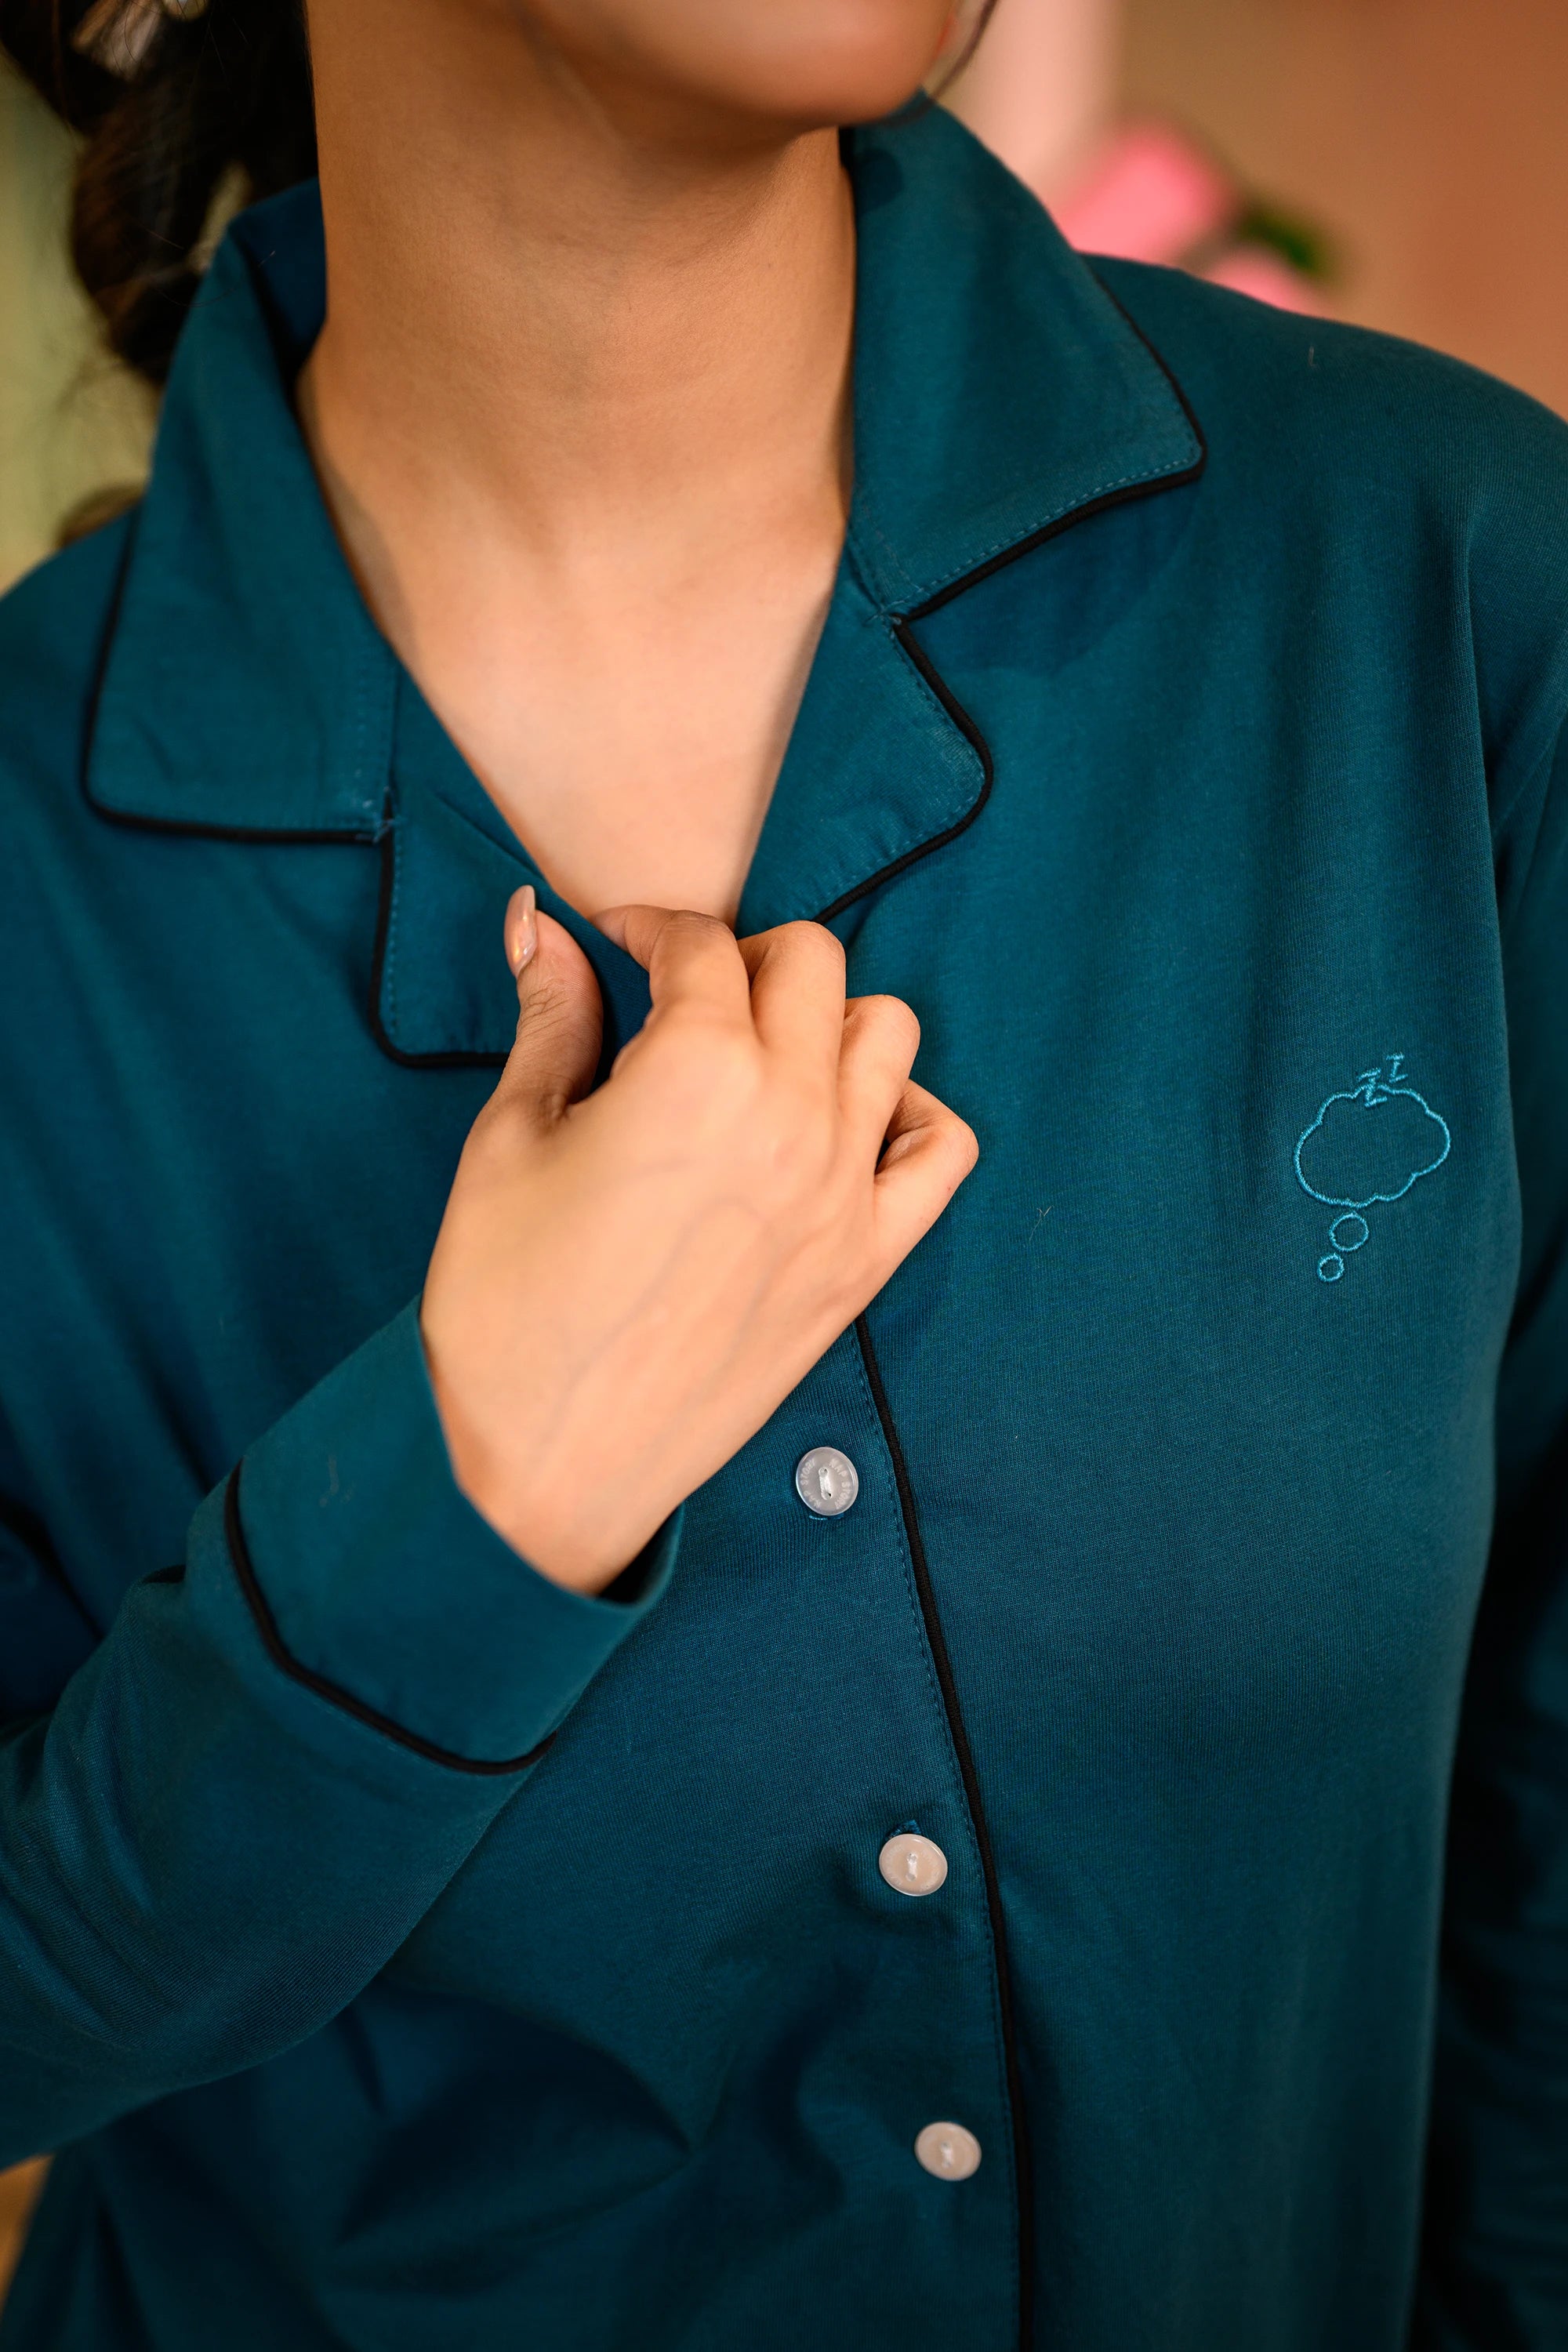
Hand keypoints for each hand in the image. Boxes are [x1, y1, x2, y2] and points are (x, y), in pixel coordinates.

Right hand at [420, 889, 977, 1592]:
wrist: (539, 1463)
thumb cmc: (504, 1304)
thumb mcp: (509, 1138)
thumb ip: (550, 1017)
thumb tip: (542, 924)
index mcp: (696, 1070)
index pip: (702, 943)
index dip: (645, 927)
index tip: (611, 944)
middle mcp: (792, 1116)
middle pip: (810, 963)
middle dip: (739, 958)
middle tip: (676, 1000)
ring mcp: (843, 1191)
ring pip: (888, 1033)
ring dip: (824, 1018)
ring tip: (754, 1056)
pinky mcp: (866, 1262)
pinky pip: (940, 1150)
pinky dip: (907, 1113)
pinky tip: (838, 1124)